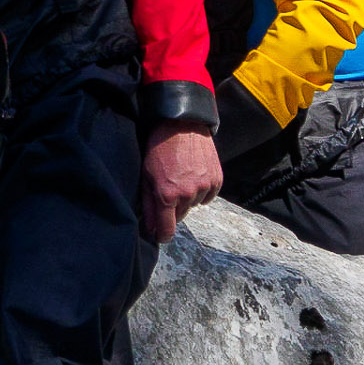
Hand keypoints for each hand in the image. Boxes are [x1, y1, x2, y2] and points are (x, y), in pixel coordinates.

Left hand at [139, 121, 224, 240]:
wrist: (182, 127)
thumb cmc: (159, 150)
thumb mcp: (146, 177)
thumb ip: (149, 205)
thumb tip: (150, 229)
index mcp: (167, 195)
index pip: (167, 228)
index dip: (162, 234)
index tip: (160, 236)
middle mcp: (188, 195)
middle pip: (180, 216)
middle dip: (172, 210)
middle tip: (166, 191)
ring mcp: (204, 188)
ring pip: (194, 205)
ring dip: (187, 198)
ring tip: (180, 178)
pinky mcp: (217, 181)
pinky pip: (208, 197)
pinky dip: (201, 191)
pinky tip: (193, 177)